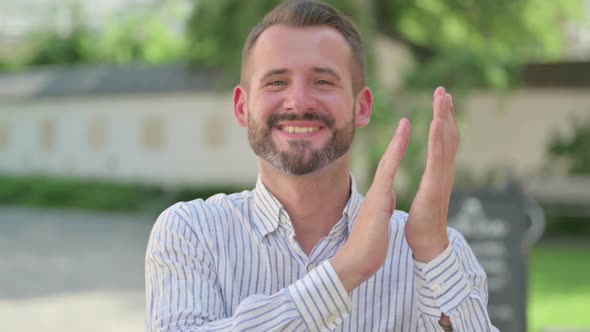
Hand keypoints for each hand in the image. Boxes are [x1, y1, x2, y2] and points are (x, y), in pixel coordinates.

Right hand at [331, 118, 409, 291]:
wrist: (356, 260)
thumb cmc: (368, 247)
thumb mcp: (379, 221)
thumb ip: (382, 207)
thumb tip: (387, 198)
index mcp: (381, 197)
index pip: (390, 170)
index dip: (396, 153)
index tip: (403, 137)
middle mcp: (378, 191)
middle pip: (388, 160)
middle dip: (397, 140)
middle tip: (405, 122)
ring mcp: (377, 193)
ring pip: (388, 162)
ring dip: (397, 142)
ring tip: (405, 123)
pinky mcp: (378, 199)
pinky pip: (388, 172)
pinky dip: (395, 156)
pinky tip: (401, 146)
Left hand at [405, 86, 458, 261]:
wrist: (427, 245)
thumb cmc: (424, 224)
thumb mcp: (426, 196)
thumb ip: (430, 184)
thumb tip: (430, 178)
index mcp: (440, 174)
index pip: (443, 142)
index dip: (443, 121)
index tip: (441, 101)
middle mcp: (444, 172)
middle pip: (449, 136)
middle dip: (446, 112)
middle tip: (443, 90)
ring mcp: (442, 177)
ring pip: (445, 141)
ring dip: (444, 117)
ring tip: (442, 96)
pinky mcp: (435, 185)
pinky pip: (437, 156)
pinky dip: (438, 137)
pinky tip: (436, 121)